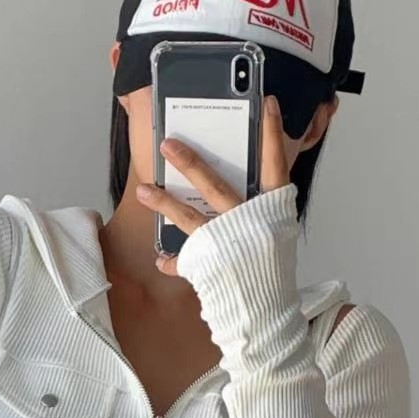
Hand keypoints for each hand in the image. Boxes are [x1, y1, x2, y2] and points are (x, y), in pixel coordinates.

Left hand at [134, 94, 290, 274]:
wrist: (268, 313)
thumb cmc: (269, 269)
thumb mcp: (273, 232)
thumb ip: (257, 206)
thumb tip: (232, 181)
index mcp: (273, 212)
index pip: (275, 167)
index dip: (271, 136)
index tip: (266, 104)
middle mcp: (250, 225)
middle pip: (217, 187)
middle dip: (191, 164)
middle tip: (168, 144)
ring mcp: (228, 245)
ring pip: (191, 218)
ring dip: (165, 202)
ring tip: (144, 189)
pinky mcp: (210, 267)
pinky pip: (185, 260)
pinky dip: (172, 259)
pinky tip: (160, 257)